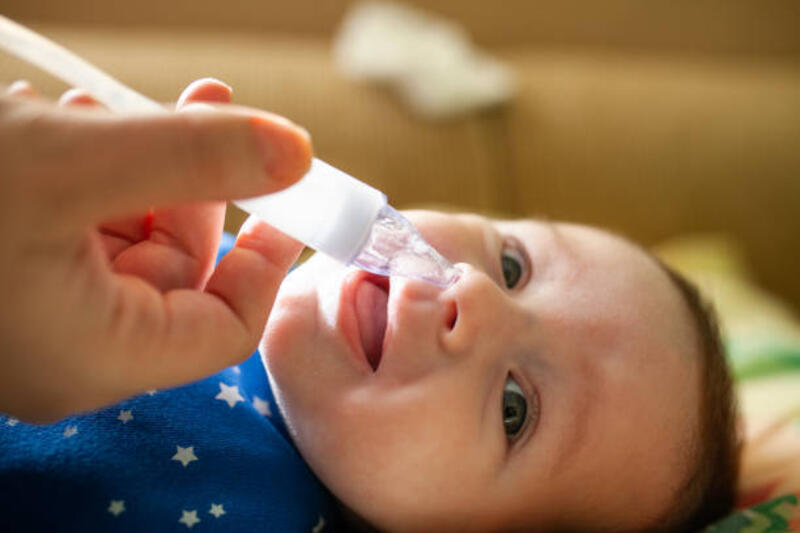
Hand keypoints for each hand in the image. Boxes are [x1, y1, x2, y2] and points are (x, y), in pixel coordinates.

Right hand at [0, 78, 308, 420]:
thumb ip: (195, 159)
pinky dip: (78, 174)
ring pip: (118, 239)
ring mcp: (26, 317)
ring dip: (133, 166)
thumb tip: (297, 153)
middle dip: (194, 181)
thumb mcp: (74, 166)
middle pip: (176, 269)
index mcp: (99, 356)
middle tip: (210, 104)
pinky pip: (63, 229)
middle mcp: (66, 349)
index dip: (265, 260)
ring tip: (105, 105)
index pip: (226, 326)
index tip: (287, 193)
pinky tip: (54, 121)